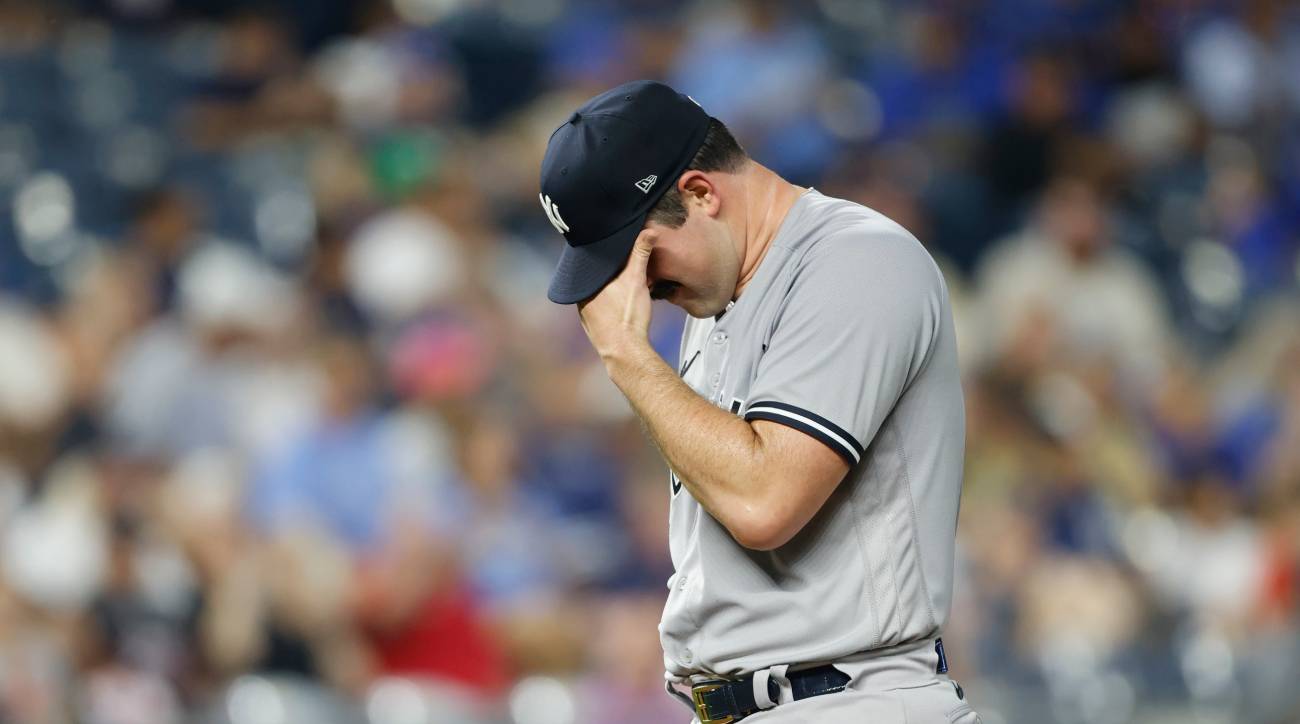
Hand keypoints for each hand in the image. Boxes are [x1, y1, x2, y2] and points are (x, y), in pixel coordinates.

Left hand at [577, 233, 653, 361]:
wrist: (625, 351)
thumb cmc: (628, 316)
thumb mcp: (637, 280)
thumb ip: (641, 253)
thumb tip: (649, 231)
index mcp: (586, 280)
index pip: (593, 260)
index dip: (605, 253)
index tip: (614, 245)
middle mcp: (580, 295)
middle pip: (595, 276)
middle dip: (608, 270)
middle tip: (622, 265)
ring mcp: (584, 311)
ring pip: (596, 292)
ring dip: (607, 287)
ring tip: (622, 283)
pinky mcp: (592, 324)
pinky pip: (598, 307)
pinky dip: (607, 302)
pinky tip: (618, 304)